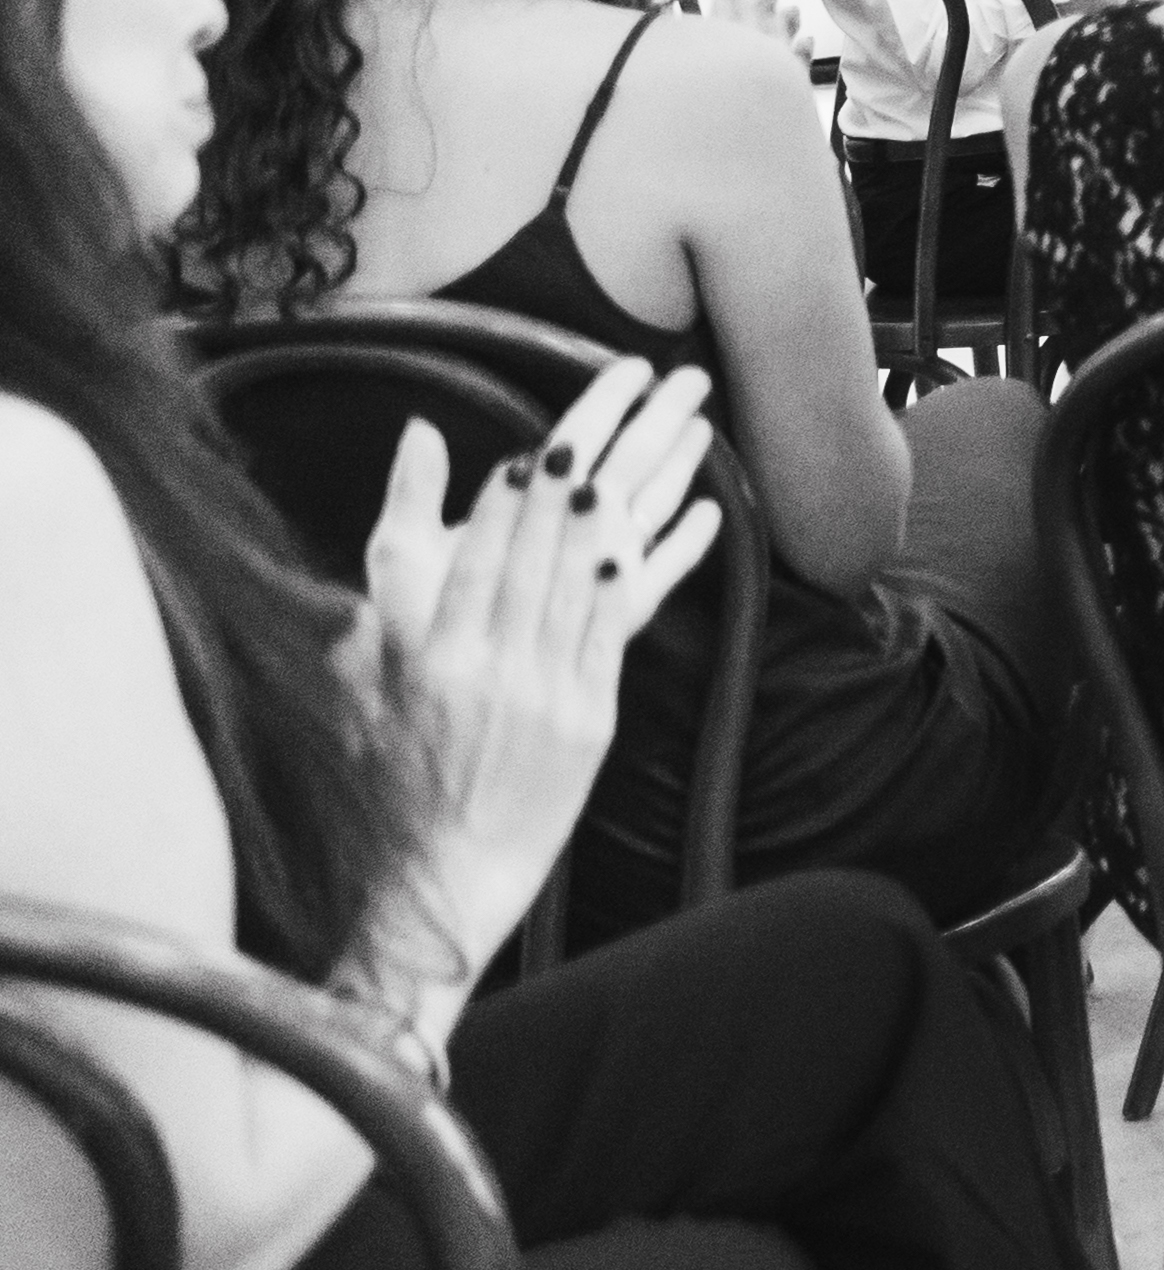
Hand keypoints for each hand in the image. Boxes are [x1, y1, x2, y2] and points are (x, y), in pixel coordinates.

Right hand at [361, 359, 721, 949]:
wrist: (441, 875)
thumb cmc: (390, 776)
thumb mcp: (366, 677)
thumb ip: (387, 579)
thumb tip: (404, 468)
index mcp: (433, 656)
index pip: (485, 547)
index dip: (523, 486)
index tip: (553, 433)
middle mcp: (496, 667)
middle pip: (553, 541)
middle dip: (595, 460)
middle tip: (635, 394)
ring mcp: (550, 693)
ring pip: (602, 570)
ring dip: (645, 492)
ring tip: (682, 427)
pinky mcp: (592, 719)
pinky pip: (632, 625)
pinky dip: (660, 566)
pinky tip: (691, 515)